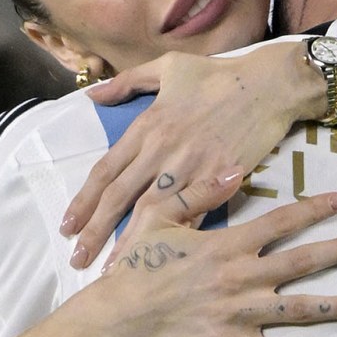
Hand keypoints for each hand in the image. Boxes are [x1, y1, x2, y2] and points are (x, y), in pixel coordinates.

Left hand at [61, 44, 314, 267]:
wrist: (269, 84)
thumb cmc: (217, 75)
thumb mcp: (167, 67)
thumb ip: (127, 82)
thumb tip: (92, 95)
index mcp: (147, 126)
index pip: (106, 170)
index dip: (84, 200)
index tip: (67, 224)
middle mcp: (162, 150)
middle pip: (120, 197)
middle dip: (95, 230)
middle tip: (77, 258)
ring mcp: (191, 167)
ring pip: (151, 212)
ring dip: (128, 242)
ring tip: (111, 270)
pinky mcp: (219, 179)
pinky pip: (193, 214)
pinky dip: (175, 238)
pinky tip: (161, 258)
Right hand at [91, 191, 336, 336]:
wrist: (117, 313)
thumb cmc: (136, 263)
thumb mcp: (158, 216)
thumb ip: (199, 193)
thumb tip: (237, 171)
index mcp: (228, 244)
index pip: (281, 221)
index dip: (315, 209)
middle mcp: (242, 276)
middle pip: (303, 261)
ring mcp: (240, 312)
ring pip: (300, 308)